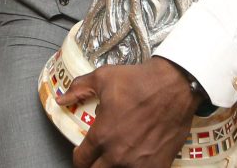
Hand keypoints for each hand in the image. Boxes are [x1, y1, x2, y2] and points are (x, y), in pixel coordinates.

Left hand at [58, 57, 198, 167]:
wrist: (174, 86)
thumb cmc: (139, 81)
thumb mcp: (103, 78)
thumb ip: (79, 89)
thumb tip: (61, 98)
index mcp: (102, 136)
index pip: (81, 160)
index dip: (79, 157)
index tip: (82, 153)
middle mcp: (118, 155)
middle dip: (94, 165)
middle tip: (97, 157)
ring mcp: (139, 164)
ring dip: (114, 167)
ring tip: (117, 158)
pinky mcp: (159, 166)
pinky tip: (136, 160)